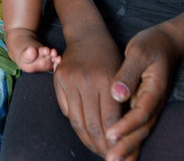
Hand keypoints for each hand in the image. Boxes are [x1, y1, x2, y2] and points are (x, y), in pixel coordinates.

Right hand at [53, 32, 124, 156]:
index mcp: (105, 80)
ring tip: (97, 148)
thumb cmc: (110, 58)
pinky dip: (76, 125)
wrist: (87, 34)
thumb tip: (125, 138)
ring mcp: (69, 80)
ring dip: (87, 140)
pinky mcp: (58, 79)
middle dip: (101, 146)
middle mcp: (85, 80)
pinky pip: (66, 111)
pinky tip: (85, 132)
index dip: (114, 141)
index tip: (120, 153)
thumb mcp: (122, 77)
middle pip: (92, 124)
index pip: (110, 120)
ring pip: (77, 121)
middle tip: (108, 157)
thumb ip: (123, 105)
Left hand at [103, 23, 183, 160]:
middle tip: (109, 159)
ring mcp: (150, 106)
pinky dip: (128, 139)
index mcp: (154, 90)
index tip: (110, 135)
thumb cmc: (150, 44)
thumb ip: (128, 73)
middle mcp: (154, 102)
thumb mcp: (139, 52)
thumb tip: (116, 93)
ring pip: (140, 131)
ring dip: (127, 148)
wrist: (166, 42)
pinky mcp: (144, 105)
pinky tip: (116, 149)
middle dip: (126, 146)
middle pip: (141, 129)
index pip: (140, 113)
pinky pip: (136, 126)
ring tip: (111, 160)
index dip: (125, 126)